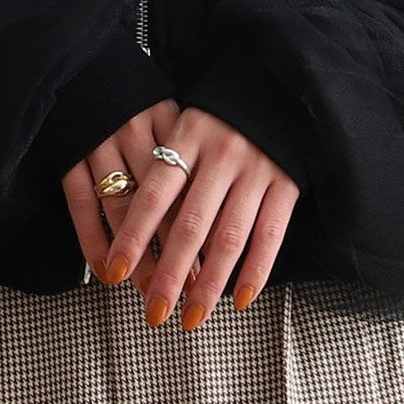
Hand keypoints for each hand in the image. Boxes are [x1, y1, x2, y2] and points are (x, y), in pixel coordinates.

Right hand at [61, 99, 200, 298]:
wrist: (82, 58)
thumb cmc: (136, 97)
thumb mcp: (174, 115)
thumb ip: (193, 158)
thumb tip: (220, 217)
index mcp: (173, 123)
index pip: (195, 189)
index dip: (207, 233)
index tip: (218, 270)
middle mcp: (137, 133)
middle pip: (164, 206)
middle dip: (178, 257)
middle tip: (190, 295)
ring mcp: (101, 143)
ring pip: (124, 211)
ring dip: (139, 258)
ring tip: (152, 293)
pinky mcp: (70, 152)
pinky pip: (81, 204)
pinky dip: (94, 241)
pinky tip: (107, 271)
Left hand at [100, 105, 300, 328]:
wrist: (280, 86)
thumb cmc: (220, 118)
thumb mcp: (184, 128)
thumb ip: (166, 172)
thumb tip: (136, 235)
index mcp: (188, 139)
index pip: (153, 195)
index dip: (133, 236)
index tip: (116, 271)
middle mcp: (222, 156)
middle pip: (190, 226)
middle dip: (169, 275)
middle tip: (154, 312)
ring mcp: (257, 171)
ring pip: (229, 238)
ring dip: (209, 284)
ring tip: (192, 317)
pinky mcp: (288, 185)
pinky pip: (271, 235)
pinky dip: (256, 271)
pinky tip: (240, 300)